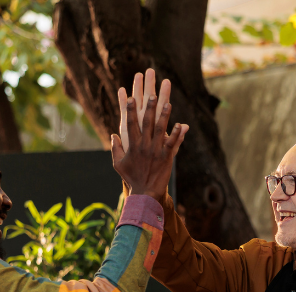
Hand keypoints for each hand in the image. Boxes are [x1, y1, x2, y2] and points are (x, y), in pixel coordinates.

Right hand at [111, 69, 187, 202]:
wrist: (145, 193)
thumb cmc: (132, 178)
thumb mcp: (118, 164)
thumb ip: (115, 148)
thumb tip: (113, 135)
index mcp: (132, 145)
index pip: (130, 124)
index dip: (131, 110)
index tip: (131, 97)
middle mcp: (144, 146)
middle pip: (146, 123)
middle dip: (149, 108)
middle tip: (151, 94)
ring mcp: (156, 151)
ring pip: (160, 130)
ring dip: (164, 116)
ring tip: (168, 103)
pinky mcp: (167, 158)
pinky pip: (173, 144)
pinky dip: (177, 134)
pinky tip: (181, 125)